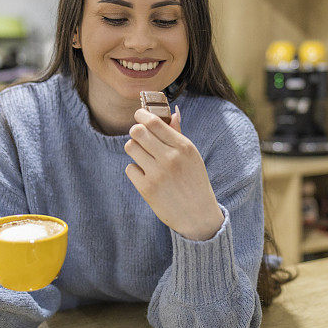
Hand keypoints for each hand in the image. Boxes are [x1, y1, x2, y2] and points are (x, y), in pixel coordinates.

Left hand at [125, 107, 224, 240]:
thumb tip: (172, 112)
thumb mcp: (192, 156)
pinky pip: (130, 168)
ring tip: (144, 157)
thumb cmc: (194, 181)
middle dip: (136, 131)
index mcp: (183, 147)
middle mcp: (170, 158)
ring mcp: (157, 173)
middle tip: (140, 136)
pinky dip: (136, 170)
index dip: (141, 114)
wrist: (197, 215)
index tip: (139, 115)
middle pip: (137, 131)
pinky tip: (147, 175)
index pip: (154, 122)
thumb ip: (179, 134)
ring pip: (130, 147)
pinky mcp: (146, 188)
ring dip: (134, 149)